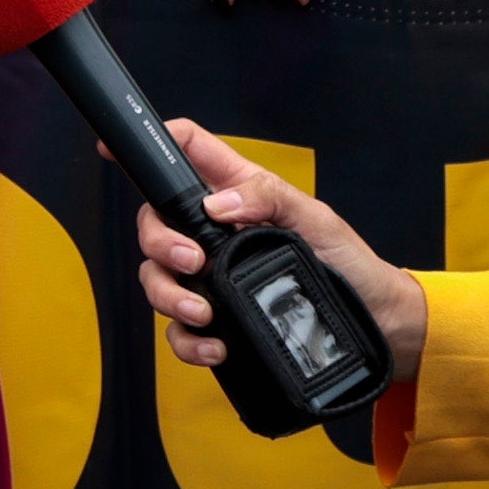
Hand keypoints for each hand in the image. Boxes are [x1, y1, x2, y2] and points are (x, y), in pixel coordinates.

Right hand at [134, 119, 430, 383]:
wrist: (373, 323)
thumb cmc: (348, 262)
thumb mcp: (314, 217)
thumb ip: (266, 197)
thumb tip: (217, 205)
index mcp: (236, 194)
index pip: (186, 154)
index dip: (153, 143)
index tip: (115, 149)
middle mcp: (214, 234)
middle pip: (155, 223)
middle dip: (159, 244)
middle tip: (193, 262)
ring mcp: (211, 279)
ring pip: (156, 278)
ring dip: (168, 295)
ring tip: (202, 312)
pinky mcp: (217, 321)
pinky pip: (179, 330)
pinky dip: (187, 340)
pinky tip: (214, 344)